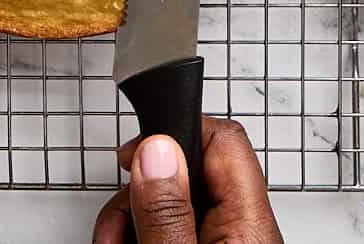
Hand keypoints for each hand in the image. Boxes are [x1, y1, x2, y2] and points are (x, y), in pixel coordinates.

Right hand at [94, 118, 282, 243]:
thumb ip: (168, 211)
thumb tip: (157, 151)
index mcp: (250, 221)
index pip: (223, 138)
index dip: (175, 131)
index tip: (135, 152)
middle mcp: (242, 227)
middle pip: (187, 173)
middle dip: (139, 190)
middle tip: (117, 221)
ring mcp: (224, 241)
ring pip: (170, 203)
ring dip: (132, 218)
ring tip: (114, 243)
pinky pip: (171, 229)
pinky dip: (140, 236)